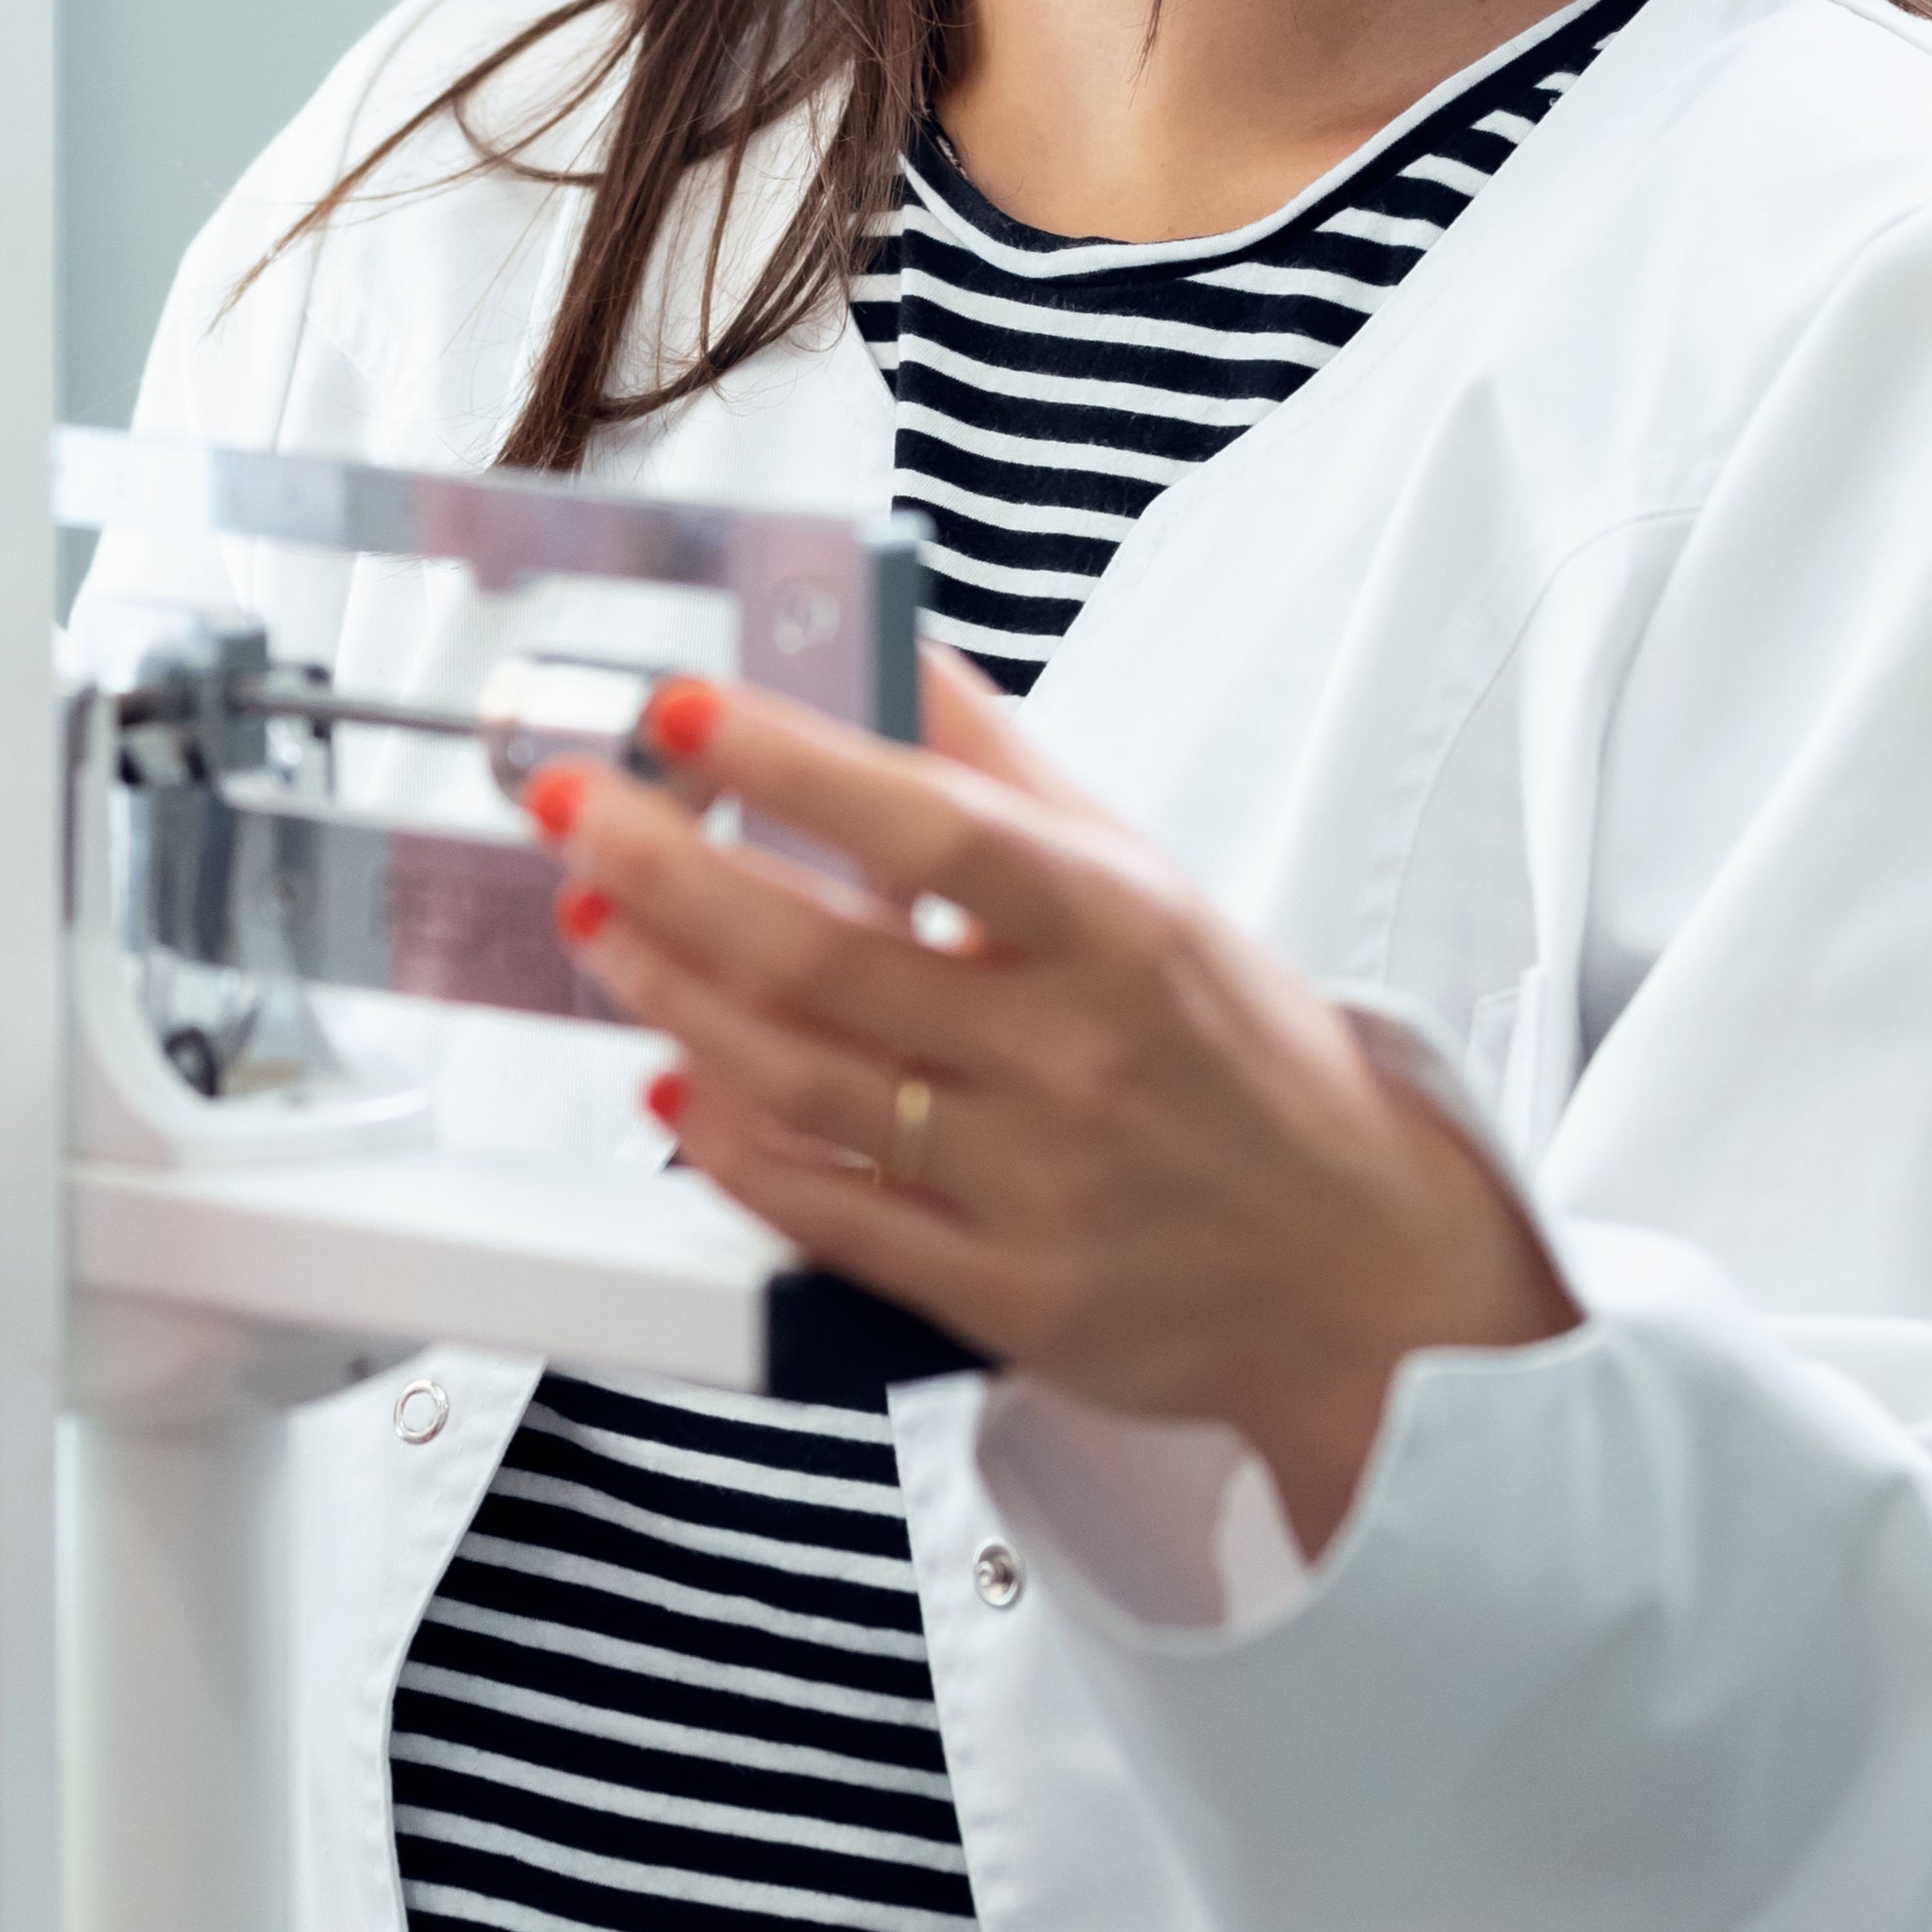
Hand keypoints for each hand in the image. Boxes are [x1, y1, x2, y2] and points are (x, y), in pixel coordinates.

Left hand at [535, 649, 1575, 1555]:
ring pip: (800, 1083)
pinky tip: (665, 1075)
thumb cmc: (1229, 1047)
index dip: (794, 764)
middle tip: (574, 810)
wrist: (1357, 1266)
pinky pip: (828, 1216)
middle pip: (826, 958)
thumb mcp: (1145, 878)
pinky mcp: (1000, 1295)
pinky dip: (727, 1144)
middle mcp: (1070, 1053)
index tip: (682, 708)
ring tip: (594, 917)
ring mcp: (1032, 1183)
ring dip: (669, 992)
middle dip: (669, 873)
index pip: (933, 827)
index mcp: (1115, 927)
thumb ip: (999, 762)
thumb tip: (886, 637)